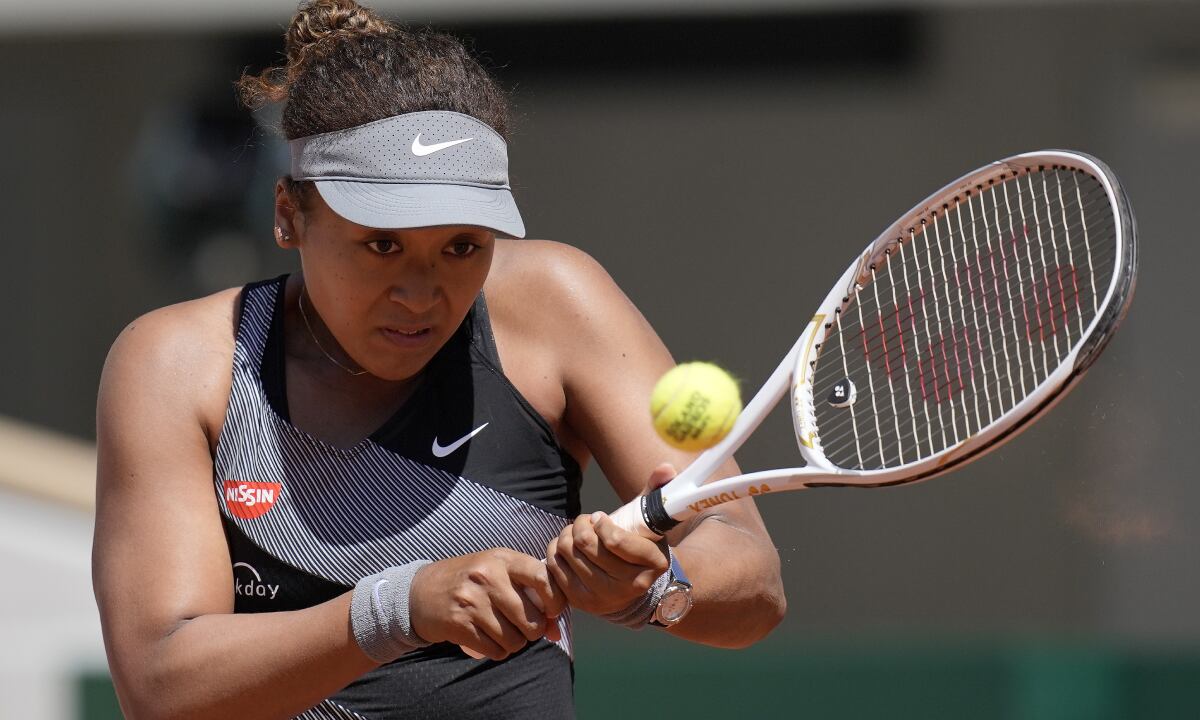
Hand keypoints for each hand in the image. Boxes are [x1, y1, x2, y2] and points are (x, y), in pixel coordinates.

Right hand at [409, 548, 565, 661]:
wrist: (420, 592)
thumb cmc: (470, 581)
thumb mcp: (498, 573)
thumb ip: (529, 593)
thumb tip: (556, 631)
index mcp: (502, 559)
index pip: (543, 578)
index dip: (556, 600)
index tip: (551, 610)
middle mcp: (488, 577)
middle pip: (532, 619)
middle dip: (533, 630)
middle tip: (523, 627)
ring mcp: (472, 601)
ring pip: (515, 640)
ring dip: (514, 643)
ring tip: (503, 632)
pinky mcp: (459, 624)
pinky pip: (495, 651)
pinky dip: (497, 651)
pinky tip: (489, 640)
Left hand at [544, 463, 676, 614]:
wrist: (635, 586)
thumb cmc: (641, 545)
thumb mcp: (652, 519)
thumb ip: (658, 490)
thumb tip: (666, 467)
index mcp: (653, 565)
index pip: (614, 539)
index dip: (601, 522)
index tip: (601, 518)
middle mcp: (629, 587)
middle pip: (584, 543)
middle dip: (581, 524)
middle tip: (587, 522)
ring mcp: (603, 598)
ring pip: (567, 552)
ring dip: (568, 534)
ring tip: (578, 533)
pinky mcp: (581, 602)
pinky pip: (555, 567)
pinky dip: (557, 550)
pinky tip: (569, 548)